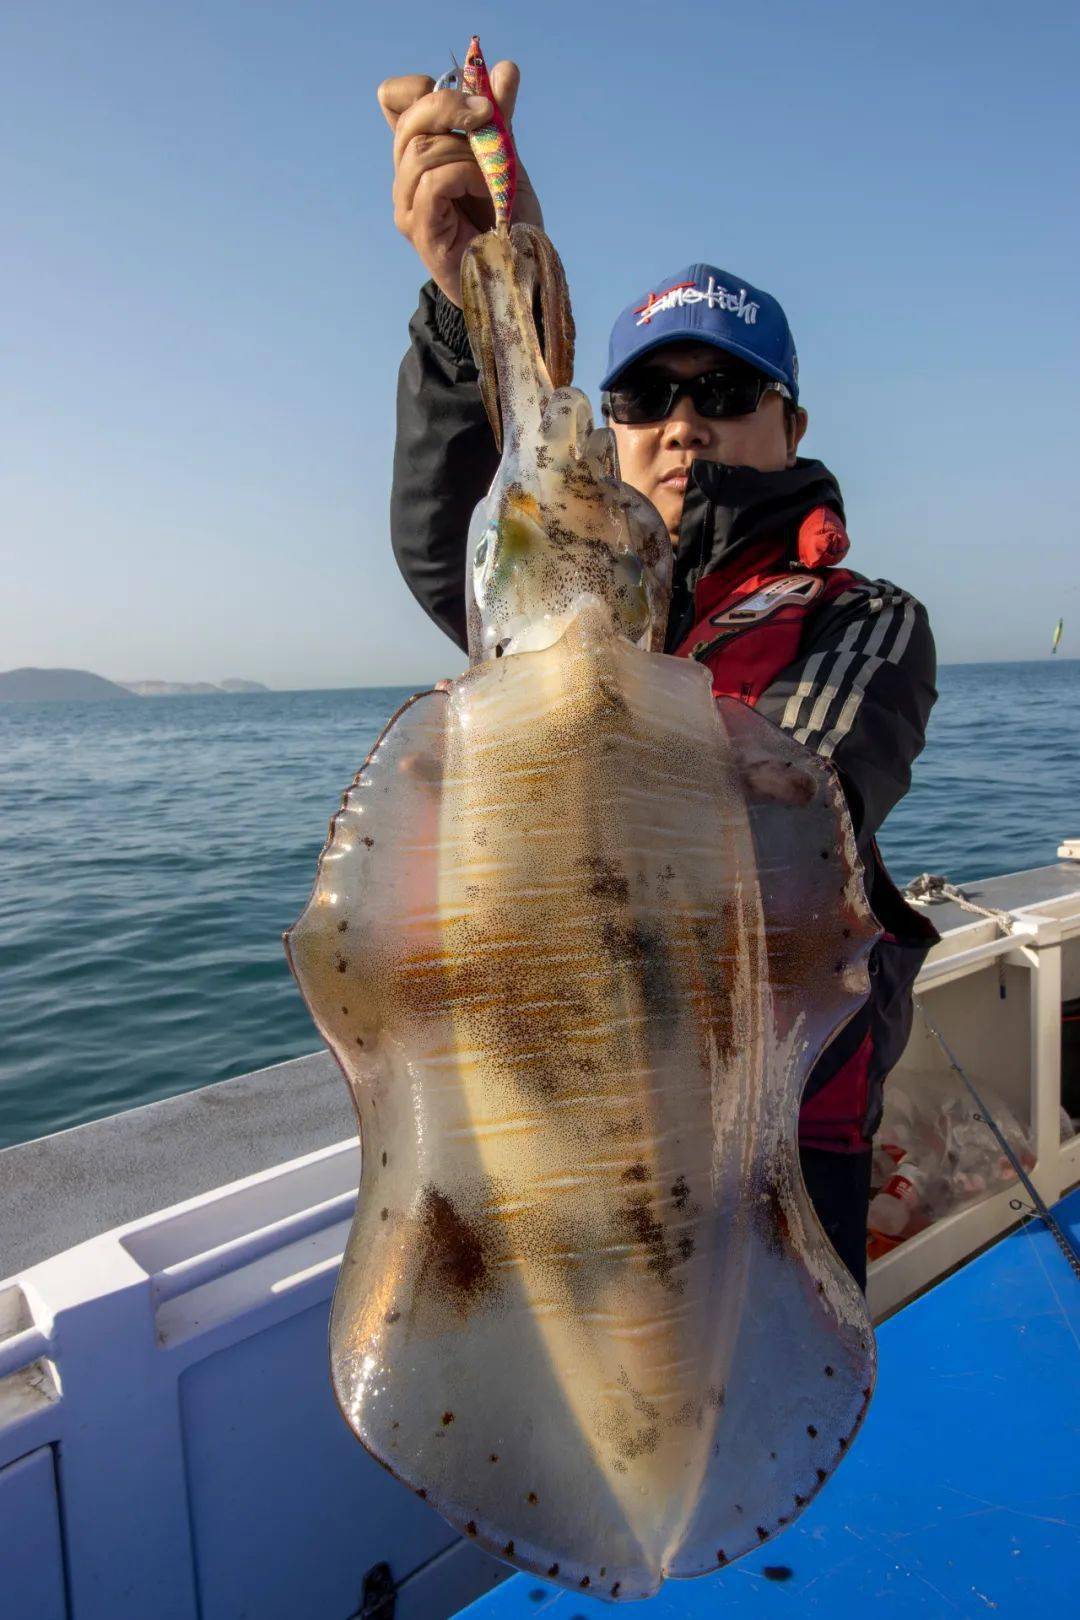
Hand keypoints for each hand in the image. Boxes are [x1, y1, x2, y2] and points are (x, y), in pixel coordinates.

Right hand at [377, 62, 543, 306]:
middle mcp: (406, 177)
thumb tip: (504, 68)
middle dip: (452, 107)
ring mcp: (407, 204)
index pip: (393, 100)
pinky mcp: (418, 228)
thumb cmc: (507, 226)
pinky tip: (486, 195)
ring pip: (420, 150)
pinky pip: (434, 180)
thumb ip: (499, 119)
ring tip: (491, 178)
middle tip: (488, 115)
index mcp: (420, 155)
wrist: (516, 279)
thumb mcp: (506, 161)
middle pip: (408, 118)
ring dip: (465, 153)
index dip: (421, 87)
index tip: (463, 98)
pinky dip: (466, 177)